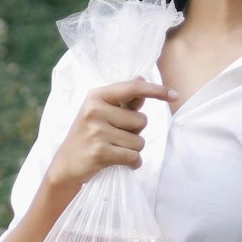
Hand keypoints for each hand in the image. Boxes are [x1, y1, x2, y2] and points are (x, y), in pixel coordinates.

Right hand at [44, 77, 177, 196]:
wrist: (66, 164)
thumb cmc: (88, 134)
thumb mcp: (100, 112)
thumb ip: (123, 99)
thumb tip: (142, 78)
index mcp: (96, 96)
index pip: (132, 88)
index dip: (156, 90)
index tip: (174, 95)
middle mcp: (95, 110)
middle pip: (141, 120)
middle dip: (135, 132)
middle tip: (115, 137)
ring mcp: (97, 131)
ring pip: (139, 141)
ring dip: (133, 149)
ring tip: (114, 149)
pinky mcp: (100, 152)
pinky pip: (133, 157)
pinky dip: (133, 163)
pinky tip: (122, 163)